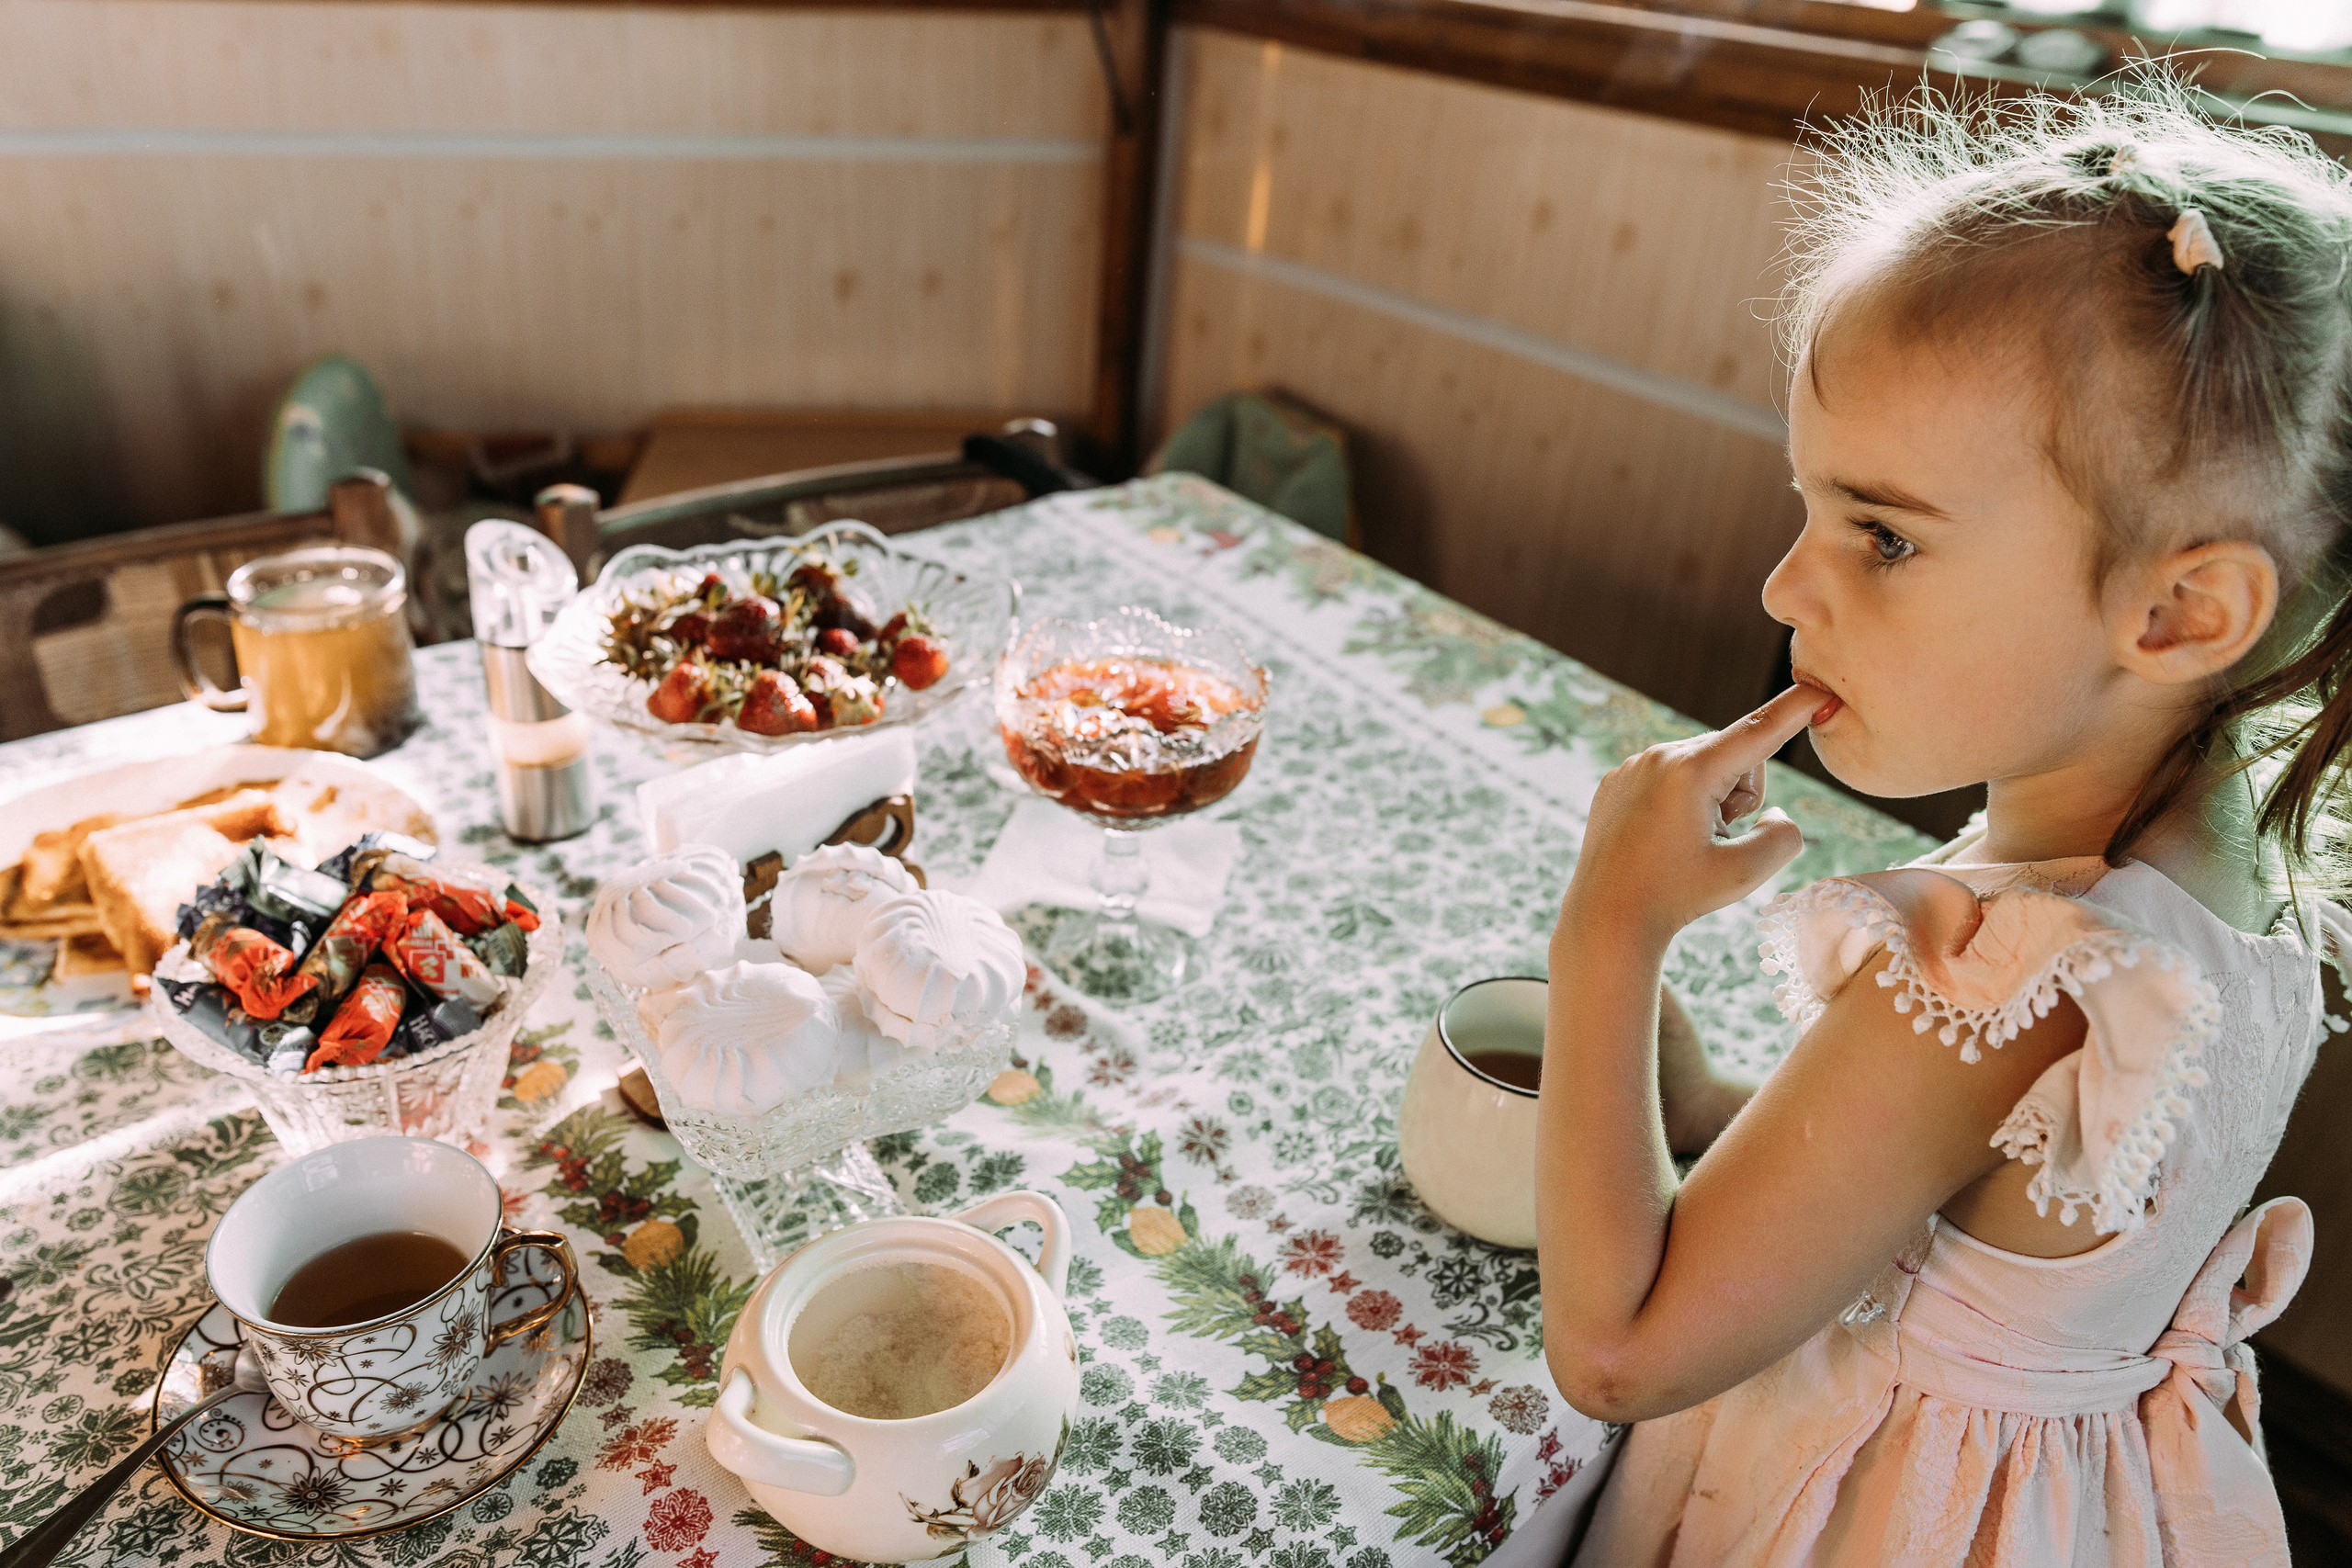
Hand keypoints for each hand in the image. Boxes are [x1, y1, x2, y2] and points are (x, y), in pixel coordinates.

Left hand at [1559, 684, 1833, 949]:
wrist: (1605, 920)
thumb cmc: (1676, 899)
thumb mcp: (1746, 873)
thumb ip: (1784, 836)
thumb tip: (1775, 815)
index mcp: (1691, 771)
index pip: (1758, 730)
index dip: (1795, 709)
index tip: (1819, 687)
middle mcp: (1657, 756)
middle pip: (1734, 755)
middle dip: (1741, 793)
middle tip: (1718, 839)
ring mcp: (1631, 766)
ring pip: (1702, 765)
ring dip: (1711, 798)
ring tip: (1686, 843)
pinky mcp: (1616, 781)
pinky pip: (1667, 776)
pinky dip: (1679, 802)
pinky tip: (1660, 840)